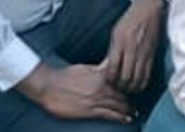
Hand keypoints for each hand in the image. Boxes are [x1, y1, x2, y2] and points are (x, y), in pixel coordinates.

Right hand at [18, 63, 133, 122]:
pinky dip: (120, 117)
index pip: (120, 83)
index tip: (133, 91)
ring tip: (134, 113)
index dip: (128, 88)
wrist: (48, 86)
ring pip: (118, 105)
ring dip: (128, 110)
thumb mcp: (84, 68)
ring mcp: (96, 99)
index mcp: (100, 76)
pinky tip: (127, 119)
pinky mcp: (89, 110)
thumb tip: (108, 66)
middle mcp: (101, 87)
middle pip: (121, 95)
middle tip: (136, 106)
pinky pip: (109, 114)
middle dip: (129, 101)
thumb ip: (98, 70)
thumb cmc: (64, 76)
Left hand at [101, 0, 164, 93]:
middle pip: (125, 77)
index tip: (107, 82)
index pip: (113, 68)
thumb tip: (107, 68)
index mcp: (121, 42)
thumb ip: (112, 50)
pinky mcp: (152, 55)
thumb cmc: (129, 20)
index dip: (109, 79)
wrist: (149, 10)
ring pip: (137, 79)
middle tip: (115, 88)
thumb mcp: (116, 32)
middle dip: (119, 86)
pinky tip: (136, 85)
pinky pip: (147, 75)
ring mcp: (144, 53)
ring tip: (125, 89)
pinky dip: (141, 84)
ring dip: (130, 88)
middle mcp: (133, 49)